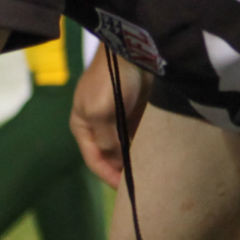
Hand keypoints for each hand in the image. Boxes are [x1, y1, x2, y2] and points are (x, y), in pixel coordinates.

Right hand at [70, 53, 149, 189]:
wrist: (133, 47)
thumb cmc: (110, 80)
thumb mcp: (102, 114)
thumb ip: (107, 142)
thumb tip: (116, 162)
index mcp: (83, 127)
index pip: (94, 161)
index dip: (108, 177)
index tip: (126, 191)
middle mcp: (98, 126)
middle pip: (110, 156)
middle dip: (122, 171)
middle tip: (140, 186)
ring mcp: (117, 117)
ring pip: (126, 147)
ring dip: (135, 159)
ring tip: (150, 173)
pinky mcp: (136, 109)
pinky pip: (139, 134)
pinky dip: (145, 145)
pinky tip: (156, 154)